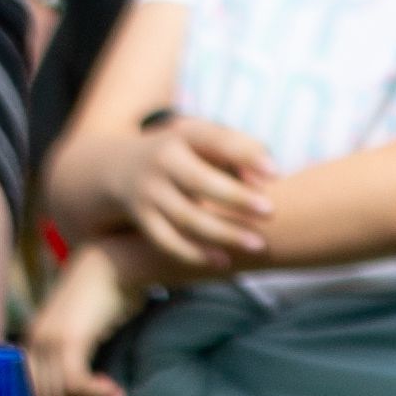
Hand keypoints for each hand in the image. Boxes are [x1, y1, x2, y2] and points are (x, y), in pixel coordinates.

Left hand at [23, 245, 133, 395]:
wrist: (115, 263)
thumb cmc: (105, 295)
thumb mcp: (81, 330)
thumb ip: (73, 356)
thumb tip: (83, 393)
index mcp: (32, 342)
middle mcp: (35, 343)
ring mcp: (49, 341)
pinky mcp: (69, 339)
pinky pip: (75, 384)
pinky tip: (114, 391)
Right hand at [127, 115, 276, 279]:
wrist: (120, 168)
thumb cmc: (186, 155)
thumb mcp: (205, 142)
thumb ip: (240, 152)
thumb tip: (267, 180)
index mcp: (184, 134)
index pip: (216, 141)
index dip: (246, 155)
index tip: (275, 173)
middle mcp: (162, 160)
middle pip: (199, 181)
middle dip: (236, 198)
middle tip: (271, 212)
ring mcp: (148, 190)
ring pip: (186, 217)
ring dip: (223, 233)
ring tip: (258, 245)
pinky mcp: (142, 218)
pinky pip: (167, 241)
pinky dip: (194, 254)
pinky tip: (224, 261)